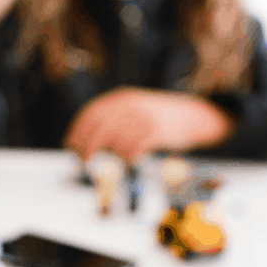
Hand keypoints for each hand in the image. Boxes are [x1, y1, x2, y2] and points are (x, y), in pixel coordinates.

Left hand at [64, 88, 236, 161]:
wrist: (194, 115)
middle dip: (88, 147)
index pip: (90, 114)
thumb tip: (90, 144)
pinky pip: (134, 148)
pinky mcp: (155, 131)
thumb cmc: (160, 120)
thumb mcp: (135, 112)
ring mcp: (142, 117)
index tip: (72, 147)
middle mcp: (129, 105)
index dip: (78, 132)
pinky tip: (127, 164)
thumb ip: (115, 123)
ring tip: (109, 167)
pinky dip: (127, 159)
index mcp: (121, 99)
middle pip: (99, 128)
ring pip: (115, 141)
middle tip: (85, 162)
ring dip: (109, 157)